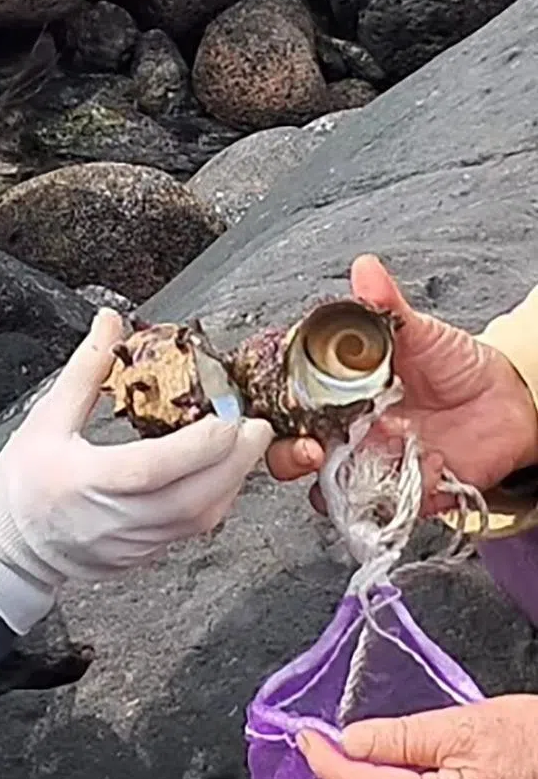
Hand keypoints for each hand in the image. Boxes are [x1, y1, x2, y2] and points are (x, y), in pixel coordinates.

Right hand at [0, 308, 272, 633]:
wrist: (9, 549)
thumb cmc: (21, 486)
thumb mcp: (46, 419)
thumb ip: (85, 370)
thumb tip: (110, 322)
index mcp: (84, 482)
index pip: (154, 468)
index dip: (200, 443)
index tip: (228, 414)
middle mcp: (113, 519)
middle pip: (193, 498)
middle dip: (236, 460)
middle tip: (254, 425)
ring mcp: (133, 543)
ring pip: (200, 518)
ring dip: (231, 481)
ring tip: (243, 445)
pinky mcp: (143, 555)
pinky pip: (191, 530)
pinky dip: (214, 499)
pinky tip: (219, 474)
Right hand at [266, 254, 537, 515]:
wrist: (509, 402)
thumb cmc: (455, 366)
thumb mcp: (419, 332)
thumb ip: (386, 306)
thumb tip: (366, 270)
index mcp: (332, 396)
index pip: (283, 409)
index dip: (269, 415)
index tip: (278, 413)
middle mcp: (341, 435)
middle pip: (288, 458)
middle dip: (292, 458)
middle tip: (314, 450)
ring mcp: (368, 467)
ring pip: (327, 492)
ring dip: (345, 481)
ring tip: (381, 453)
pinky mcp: (400, 493)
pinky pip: (384, 508)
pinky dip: (401, 494)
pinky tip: (426, 466)